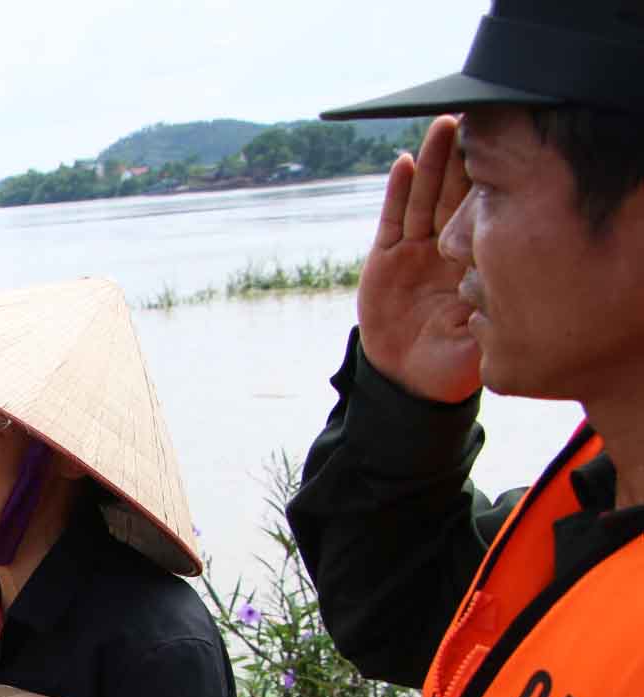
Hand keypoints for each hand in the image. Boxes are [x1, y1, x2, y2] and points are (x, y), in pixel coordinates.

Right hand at [357, 115, 480, 403]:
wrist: (409, 380)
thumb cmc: (455, 362)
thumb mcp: (486, 337)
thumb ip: (495, 308)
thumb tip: (510, 280)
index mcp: (476, 261)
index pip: (487, 211)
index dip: (494, 179)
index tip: (507, 145)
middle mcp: (448, 248)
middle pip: (457, 193)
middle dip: (466, 156)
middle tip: (476, 117)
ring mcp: (416, 251)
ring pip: (426, 198)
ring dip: (434, 161)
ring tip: (443, 125)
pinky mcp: (386, 259)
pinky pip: (393, 220)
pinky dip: (398, 192)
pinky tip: (404, 164)